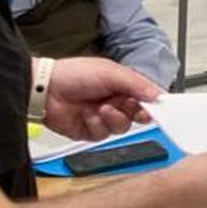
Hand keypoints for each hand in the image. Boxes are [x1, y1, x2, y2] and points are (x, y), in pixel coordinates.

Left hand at [44, 56, 161, 141]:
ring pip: (122, 127)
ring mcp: (103, 118)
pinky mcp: (90, 131)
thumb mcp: (111, 72)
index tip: (161, 108)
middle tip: (130, 106)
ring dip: (113, 118)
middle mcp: (115, 102)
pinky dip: (96, 124)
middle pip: (138, 115)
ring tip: (101, 108)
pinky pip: (103, 135)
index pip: (146, 97)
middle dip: (134, 112)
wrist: (45, 89)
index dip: (154, 104)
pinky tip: (86, 114)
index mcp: (122, 86)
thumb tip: (158, 95)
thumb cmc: (74, 74)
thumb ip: (137, 84)